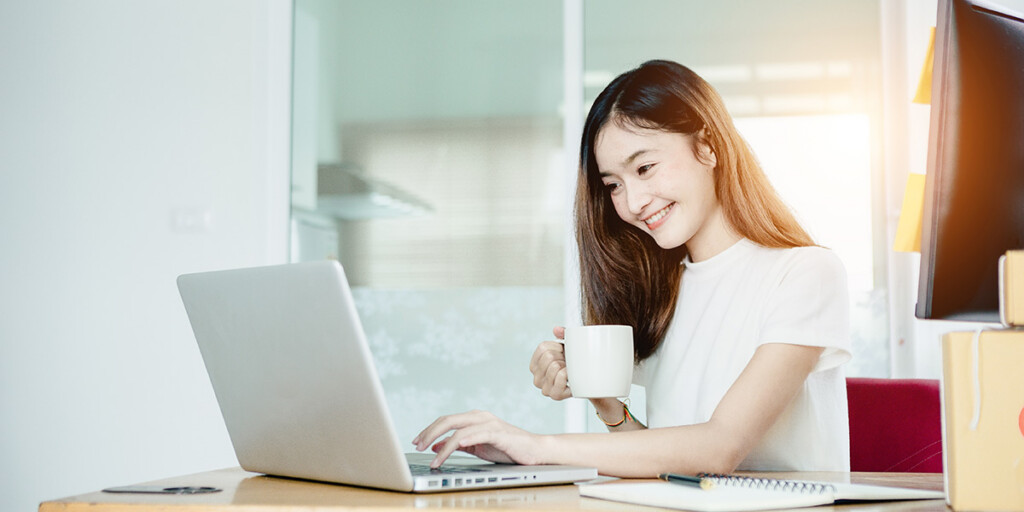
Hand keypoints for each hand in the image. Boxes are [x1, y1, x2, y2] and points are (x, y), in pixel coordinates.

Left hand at [412, 410, 545, 467]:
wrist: (534, 451)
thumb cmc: (507, 448)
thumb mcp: (477, 447)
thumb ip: (458, 445)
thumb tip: (436, 445)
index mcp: (473, 418)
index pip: (446, 420)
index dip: (429, 430)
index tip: (417, 441)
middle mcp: (479, 417)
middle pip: (448, 420)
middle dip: (429, 433)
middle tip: (418, 446)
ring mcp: (489, 423)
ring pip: (458, 429)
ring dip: (441, 445)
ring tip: (432, 459)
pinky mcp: (498, 433)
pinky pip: (476, 435)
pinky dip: (462, 441)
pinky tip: (453, 448)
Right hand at [529, 327, 571, 400]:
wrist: (589, 381)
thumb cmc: (575, 362)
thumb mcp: (569, 346)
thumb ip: (563, 334)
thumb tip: (556, 329)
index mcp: (535, 365)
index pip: (542, 348)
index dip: (556, 347)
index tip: (563, 353)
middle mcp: (536, 378)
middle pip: (548, 356)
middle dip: (561, 357)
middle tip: (568, 364)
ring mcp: (544, 389)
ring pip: (554, 366)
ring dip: (566, 366)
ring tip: (569, 371)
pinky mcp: (555, 395)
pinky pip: (561, 376)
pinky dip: (568, 373)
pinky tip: (571, 377)